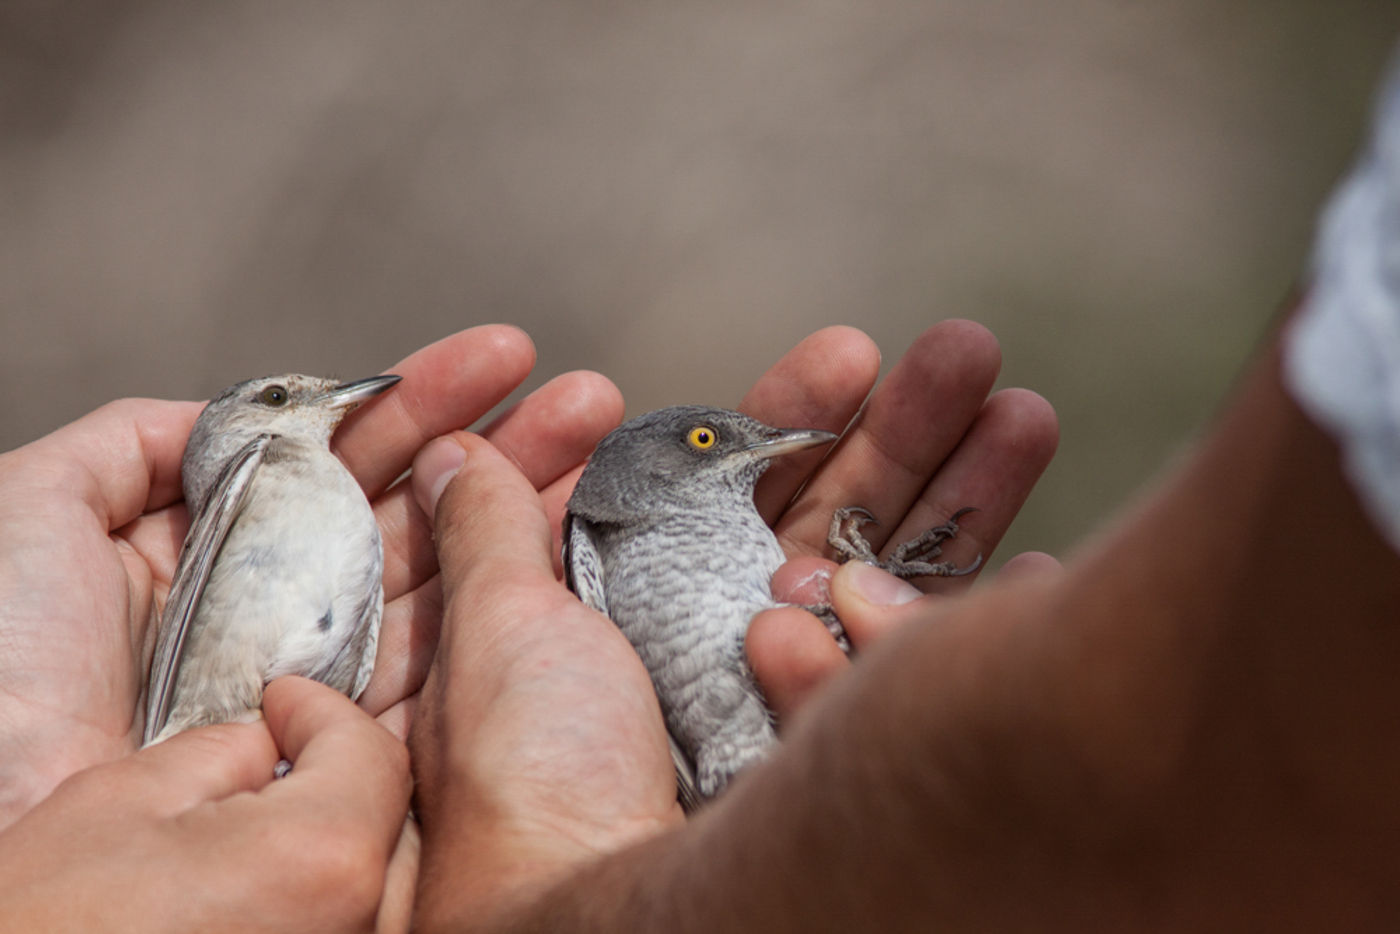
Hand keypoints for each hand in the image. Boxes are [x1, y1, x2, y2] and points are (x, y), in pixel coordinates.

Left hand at [0, 324, 621, 827]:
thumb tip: (235, 410)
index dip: (423, 402)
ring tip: (595, 440)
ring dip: (529, 504)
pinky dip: (510, 609)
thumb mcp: (35, 512)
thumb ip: (132, 443)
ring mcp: (322, 675)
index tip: (499, 360)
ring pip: (448, 576)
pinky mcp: (346, 747)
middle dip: (506, 442)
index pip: (342, 456)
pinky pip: (443, 669)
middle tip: (582, 397)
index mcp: (220, 547)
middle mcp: (283, 606)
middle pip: (416, 508)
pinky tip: (558, 545)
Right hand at [0, 677, 409, 932]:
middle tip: (284, 747)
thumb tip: (270, 748)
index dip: (323, 711)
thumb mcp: (126, 799)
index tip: (280, 701)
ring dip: (343, 834)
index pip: (371, 754)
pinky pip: (350, 929)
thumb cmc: (43, 920)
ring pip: (383, 883)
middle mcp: (356, 925)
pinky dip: (326, 894)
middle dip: (344, 769)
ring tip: (273, 811)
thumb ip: (227, 752)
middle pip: (393, 819)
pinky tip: (264, 882)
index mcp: (322, 857)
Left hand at [407, 321, 1058, 929]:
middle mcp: (732, 648)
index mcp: (651, 602)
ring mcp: (798, 705)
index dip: (795, 418)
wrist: (596, 915)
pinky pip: (918, 682)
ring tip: (1027, 413)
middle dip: (905, 434)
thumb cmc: (529, 778)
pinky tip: (1037, 574)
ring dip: (962, 498)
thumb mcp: (495, 632)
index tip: (852, 355)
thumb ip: (486, 533)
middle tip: (968, 352)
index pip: (737, 484)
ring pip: (893, 582)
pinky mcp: (843, 757)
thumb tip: (456, 449)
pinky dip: (971, 631)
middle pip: (835, 519)